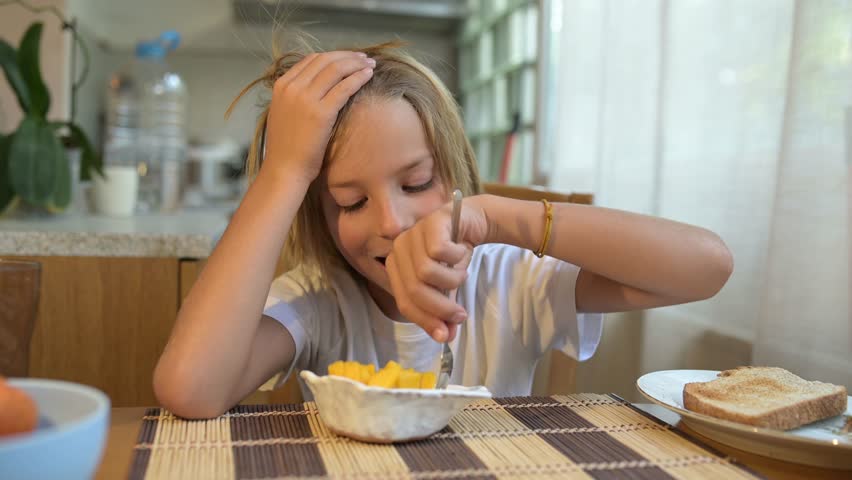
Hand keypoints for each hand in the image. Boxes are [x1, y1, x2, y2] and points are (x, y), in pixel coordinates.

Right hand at [261, 51, 374, 183]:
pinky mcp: (321, 112)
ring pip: (336, 69)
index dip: (333, 56)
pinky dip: (358, 77)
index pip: (311, 60)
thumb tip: (314, 87)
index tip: (348, 58)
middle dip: (348, 56)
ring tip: (370, 64)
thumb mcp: (284, 114)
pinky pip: (344, 87)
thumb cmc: (287, 148)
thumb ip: (295, 97)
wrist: (284, 169)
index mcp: (282, 86)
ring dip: (356, 63)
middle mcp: (292, 87)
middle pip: (325, 60)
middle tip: (364, 58)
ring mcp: (305, 98)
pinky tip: (369, 75)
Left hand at [385, 194, 491, 341]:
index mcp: (396, 268)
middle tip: (460, 315)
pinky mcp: (429, 223)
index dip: (424, 321)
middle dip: (440, 308)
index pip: (404, 302)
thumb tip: (446, 337)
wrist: (472, 222)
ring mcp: (412, 234)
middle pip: (414, 290)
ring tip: (461, 274)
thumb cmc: (453, 257)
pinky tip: (461, 252)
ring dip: (451, 280)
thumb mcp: (447, 288)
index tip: (445, 335)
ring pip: (427, 273)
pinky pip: (440, 252)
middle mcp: (399, 250)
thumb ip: (443, 312)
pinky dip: (456, 258)